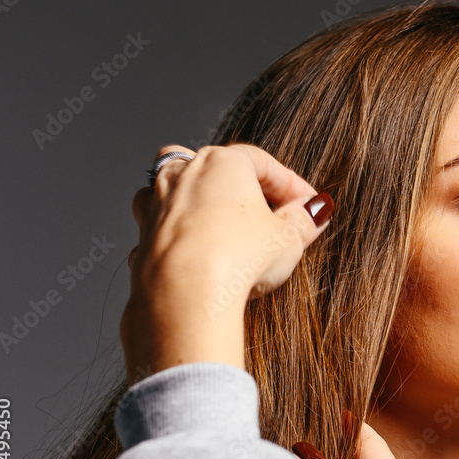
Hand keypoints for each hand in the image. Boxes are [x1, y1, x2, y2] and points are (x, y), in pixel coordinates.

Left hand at [121, 144, 331, 384]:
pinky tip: (198, 257)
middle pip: (217, 168)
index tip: (308, 206)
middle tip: (271, 216)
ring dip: (202, 204)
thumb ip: (304, 220)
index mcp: (222, 162)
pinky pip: (163, 229)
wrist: (185, 296)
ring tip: (226, 230)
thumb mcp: (288, 238)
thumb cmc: (237, 257)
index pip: (263, 162)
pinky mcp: (141, 240)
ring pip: (178, 190)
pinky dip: (180, 237)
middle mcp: (183, 175)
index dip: (291, 184)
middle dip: (245, 189)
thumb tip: (317, 210)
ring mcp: (155, 206)